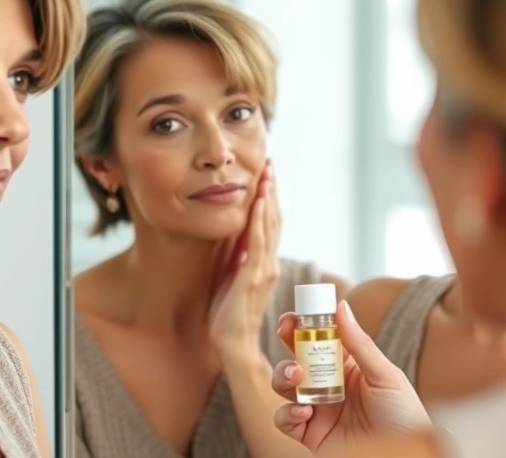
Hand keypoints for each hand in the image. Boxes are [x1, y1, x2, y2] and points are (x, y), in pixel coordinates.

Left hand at [209, 160, 280, 352]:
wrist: (232, 343)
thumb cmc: (231, 314)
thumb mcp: (235, 277)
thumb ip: (241, 258)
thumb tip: (240, 239)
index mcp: (265, 262)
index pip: (271, 224)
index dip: (270, 198)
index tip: (267, 175)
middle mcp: (269, 263)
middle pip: (274, 219)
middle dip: (272, 190)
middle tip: (270, 163)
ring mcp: (264, 269)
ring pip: (270, 227)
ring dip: (268, 198)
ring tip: (267, 174)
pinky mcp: (253, 277)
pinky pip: (257, 244)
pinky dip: (259, 222)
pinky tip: (258, 203)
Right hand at [269, 300, 430, 454]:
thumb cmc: (406, 418)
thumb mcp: (387, 377)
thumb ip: (360, 344)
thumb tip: (341, 306)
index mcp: (349, 367)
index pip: (321, 339)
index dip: (303, 325)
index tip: (294, 315)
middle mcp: (329, 385)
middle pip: (297, 357)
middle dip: (287, 342)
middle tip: (286, 332)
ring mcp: (318, 409)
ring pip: (284, 385)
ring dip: (283, 374)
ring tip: (297, 376)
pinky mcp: (309, 434)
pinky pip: (284, 420)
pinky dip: (287, 413)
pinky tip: (305, 412)